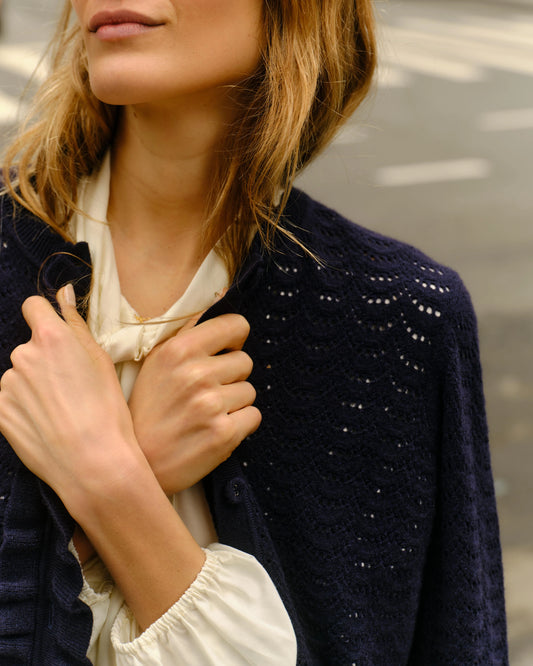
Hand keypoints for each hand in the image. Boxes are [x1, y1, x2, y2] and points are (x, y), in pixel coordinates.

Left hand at [0, 285, 144, 519]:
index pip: (33, 307)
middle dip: (44, 360)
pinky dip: (25, 408)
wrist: (92, 462)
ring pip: (20, 376)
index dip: (46, 318)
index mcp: (50, 338)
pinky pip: (11, 401)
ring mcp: (7, 386)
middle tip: (71, 387)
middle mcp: (22, 356)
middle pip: (29, 347)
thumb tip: (62, 293)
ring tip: (61, 411)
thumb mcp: (100, 361)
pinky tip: (47, 424)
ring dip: (34, 386)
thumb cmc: (106, 409)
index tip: (58, 338)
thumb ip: (76, 323)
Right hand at [128, 313, 260, 494]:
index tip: (224, 351)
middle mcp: (196, 373)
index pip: (236, 325)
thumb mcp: (157, 362)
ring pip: (250, 391)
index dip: (234, 339)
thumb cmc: (148, 410)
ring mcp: (211, 404)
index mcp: (179, 349)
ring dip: (234, 402)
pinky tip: (215, 430)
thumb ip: (188, 332)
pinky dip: (240, 425)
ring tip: (206, 414)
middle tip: (206, 393)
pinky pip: (254, 416)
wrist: (138, 463)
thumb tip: (222, 296)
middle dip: (231, 376)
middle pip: (245, 361)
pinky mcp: (224, 433)